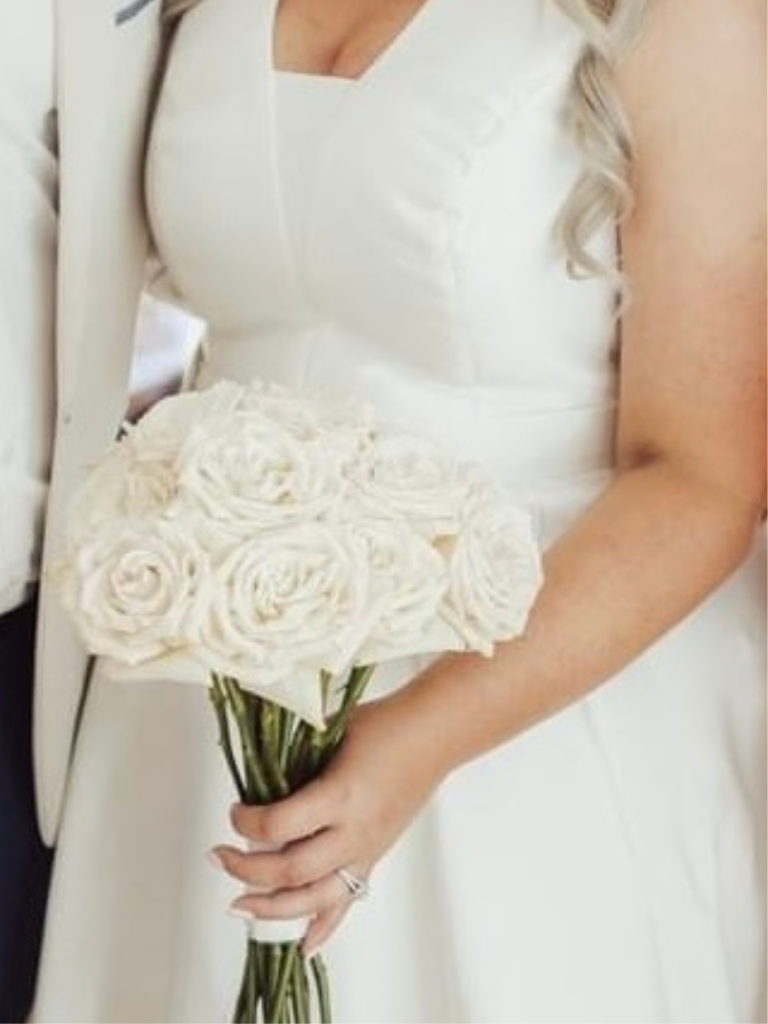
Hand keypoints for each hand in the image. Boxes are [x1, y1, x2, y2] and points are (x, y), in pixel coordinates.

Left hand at [211, 692, 447, 954]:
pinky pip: (347, 901)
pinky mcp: (375, 856)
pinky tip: (304, 945)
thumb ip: (297, 755)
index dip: (246, 823)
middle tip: (220, 856)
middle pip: (290, 870)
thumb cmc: (384, 724)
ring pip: (315, 898)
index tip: (235, 812)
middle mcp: (353, 831)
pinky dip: (325, 927)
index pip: (279, 825)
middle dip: (246, 869)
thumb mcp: (331, 732)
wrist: (432, 735)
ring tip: (240, 905)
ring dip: (272, 907)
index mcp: (339, 795)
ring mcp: (366, 849)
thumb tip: (257, 770)